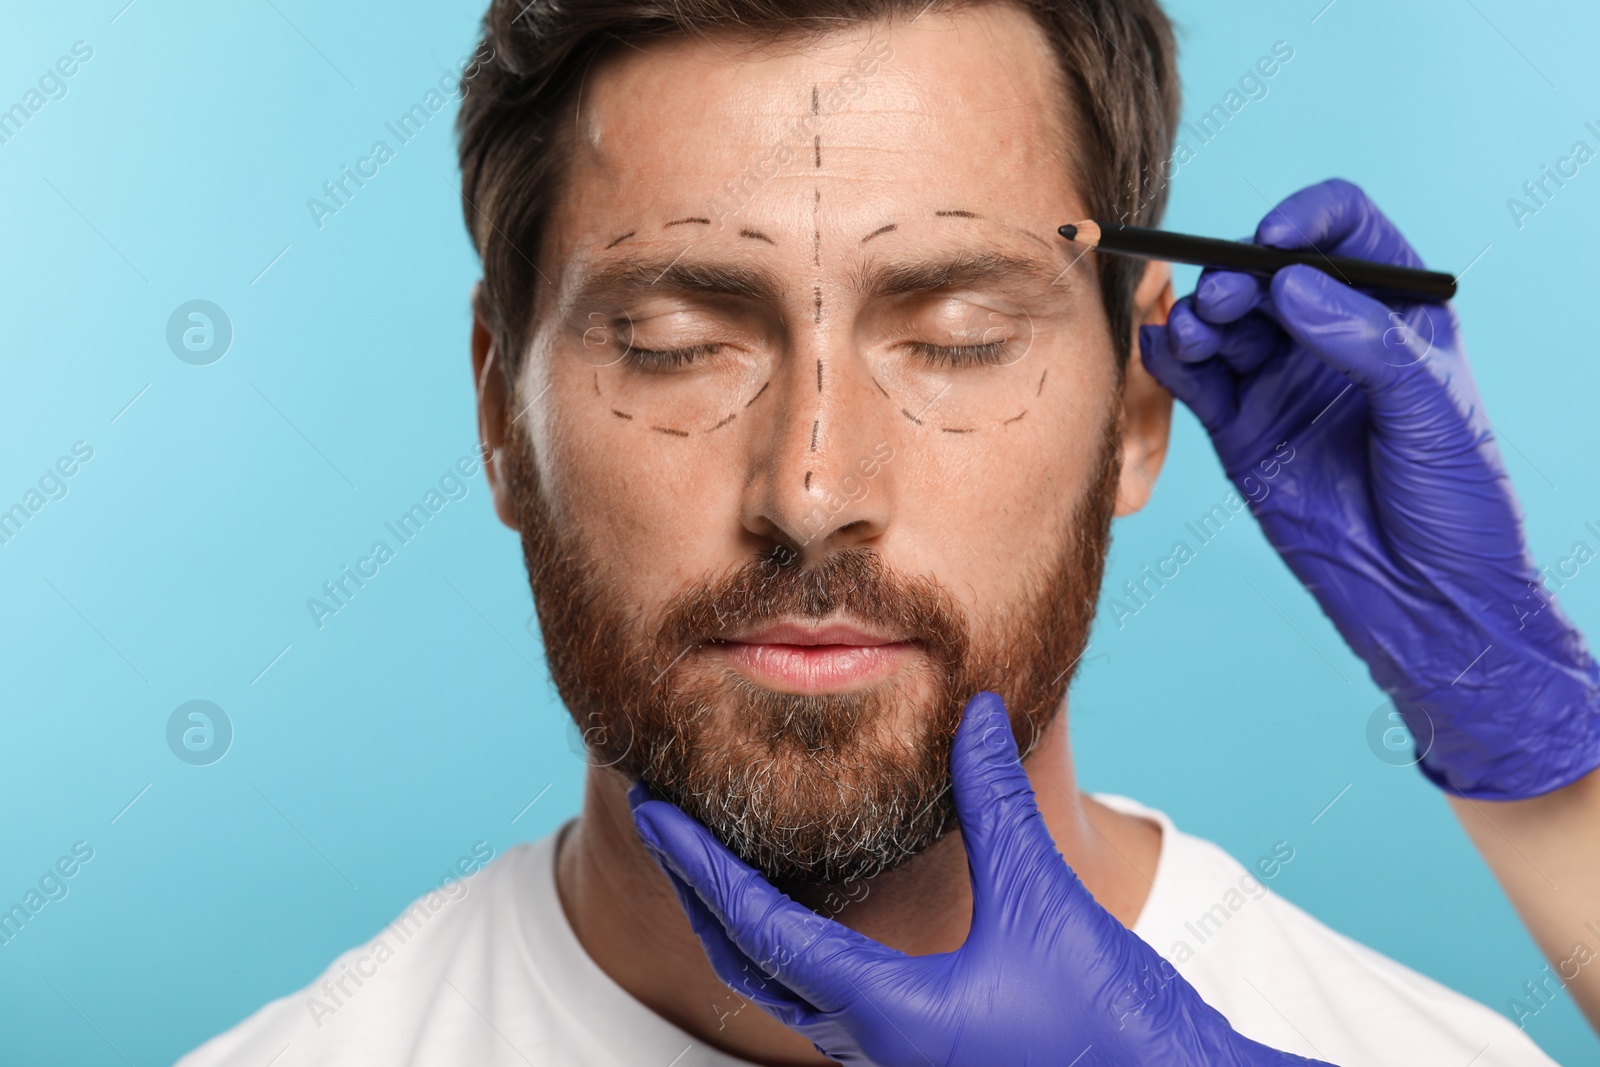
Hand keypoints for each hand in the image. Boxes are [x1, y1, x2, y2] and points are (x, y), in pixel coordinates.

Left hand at [629, 692, 1327, 1065]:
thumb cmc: (1109, 1028)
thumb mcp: (1044, 903)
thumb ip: (996, 805)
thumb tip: (973, 711)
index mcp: (883, 1011)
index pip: (757, 926)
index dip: (697, 861)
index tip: (651, 810)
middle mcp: (871, 1045)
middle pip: (749, 966)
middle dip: (699, 894)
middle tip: (667, 826)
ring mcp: (894, 1061)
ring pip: (784, 993)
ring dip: (742, 924)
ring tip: (722, 860)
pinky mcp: (926, 1060)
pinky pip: (827, 1005)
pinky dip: (793, 951)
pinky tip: (812, 917)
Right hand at [1139, 179, 1599, 800]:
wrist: (1427, 600)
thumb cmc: (1458, 502)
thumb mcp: (1429, 406)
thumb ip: (1362, 338)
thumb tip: (1291, 282)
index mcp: (1394, 313)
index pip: (1345, 230)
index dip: (1306, 221)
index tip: (1276, 241)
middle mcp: (1331, 339)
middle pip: (1266, 272)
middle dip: (1237, 274)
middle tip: (1226, 300)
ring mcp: (1282, 384)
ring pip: (1225, 324)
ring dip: (1201, 317)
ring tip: (1200, 333)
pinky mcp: (1241, 432)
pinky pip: (1197, 382)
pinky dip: (1173, 361)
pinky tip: (1168, 351)